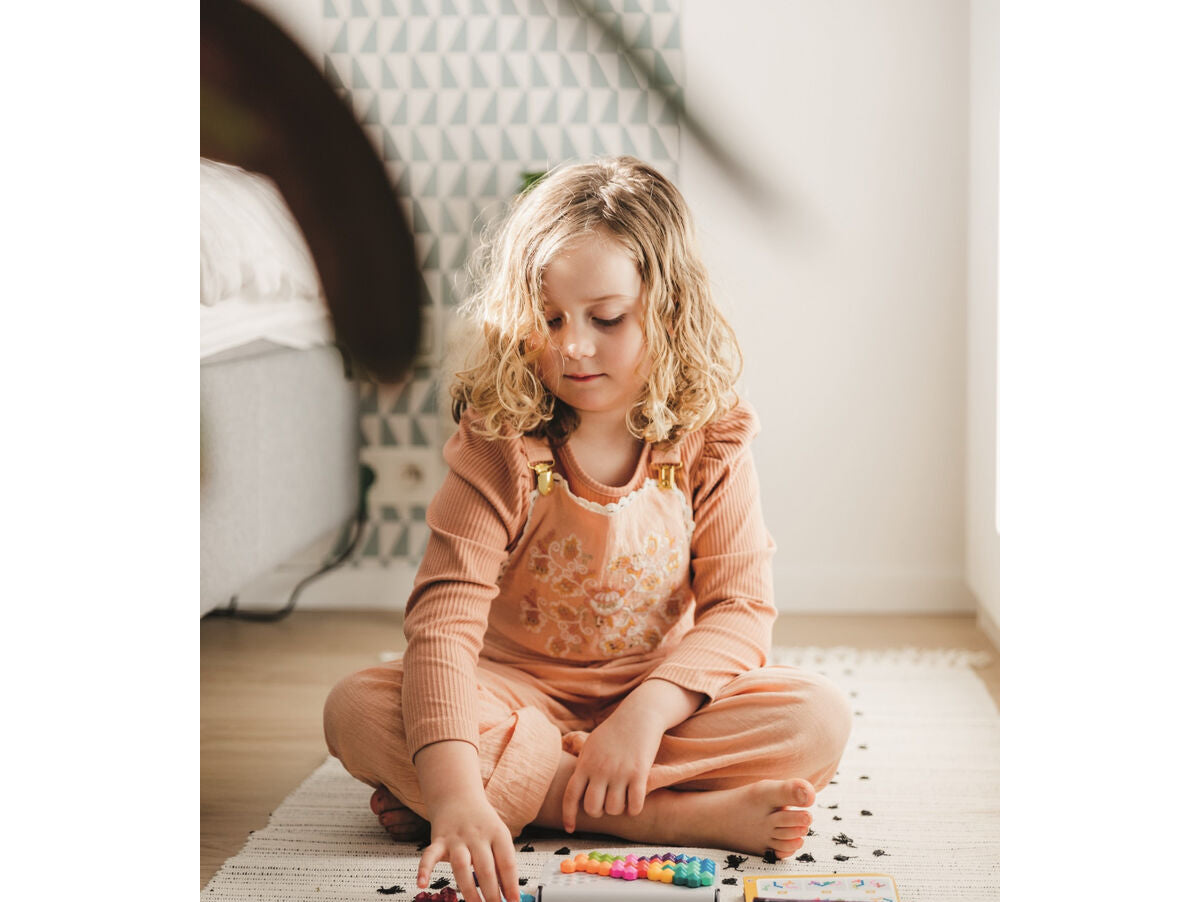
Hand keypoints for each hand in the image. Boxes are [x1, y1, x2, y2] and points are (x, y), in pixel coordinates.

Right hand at [417, 791, 519, 901]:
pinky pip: (429, 855)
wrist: (458, 797)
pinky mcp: (438, 841)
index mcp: (497, 834)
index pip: (507, 863)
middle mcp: (477, 835)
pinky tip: (421, 884)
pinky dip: (424, 869)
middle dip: (492, 893)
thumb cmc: (481, 822)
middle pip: (485, 868)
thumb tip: (508, 893)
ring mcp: (457, 838)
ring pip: (461, 865)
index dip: (511, 885)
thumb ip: (501, 862)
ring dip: (469, 890)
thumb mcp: (498, 836)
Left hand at [561, 711, 662, 831]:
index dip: (568, 815)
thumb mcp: (591, 745)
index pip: (570, 796)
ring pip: (614, 809)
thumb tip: (575, 788)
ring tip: (622, 798)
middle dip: (599, 811)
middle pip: (592, 808)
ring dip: (618, 809)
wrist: (639, 714)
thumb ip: (583, 766)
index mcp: (585, 763)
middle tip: (606, 803)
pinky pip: (635, 805)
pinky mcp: (639, 773)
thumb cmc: (614, 731)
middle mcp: (600, 770)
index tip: (570, 828)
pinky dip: (634, 809)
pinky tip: (635, 802)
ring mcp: (619, 772)